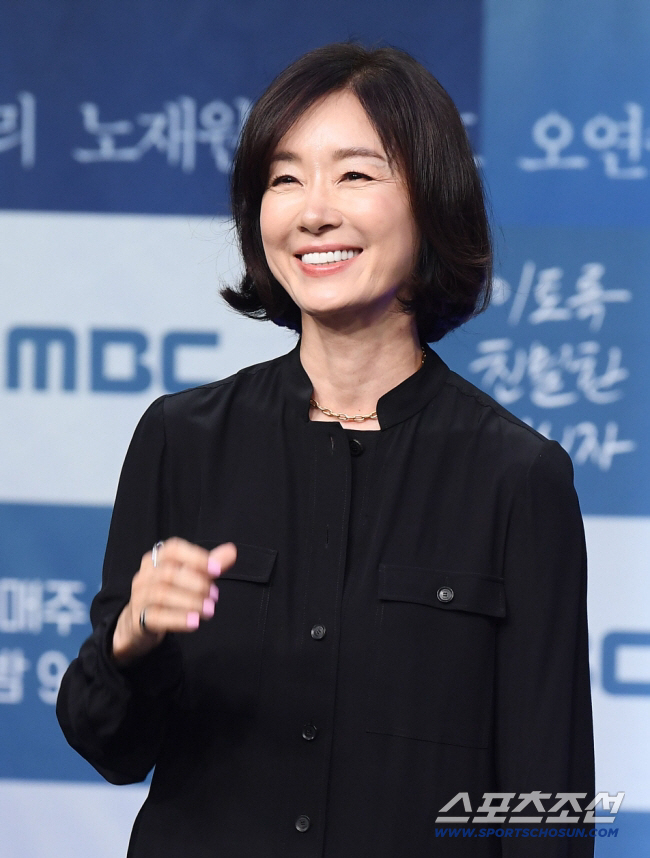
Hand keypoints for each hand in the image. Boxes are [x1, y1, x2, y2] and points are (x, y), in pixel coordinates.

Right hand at [112, 538, 236, 664]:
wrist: (140, 623)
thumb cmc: (170, 592)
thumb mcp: (189, 577)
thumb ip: (209, 565)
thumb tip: (232, 550)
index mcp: (157, 558)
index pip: (173, 549)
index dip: (196, 557)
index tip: (217, 570)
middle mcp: (145, 574)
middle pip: (168, 573)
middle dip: (196, 584)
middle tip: (215, 596)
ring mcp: (139, 596)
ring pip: (162, 595)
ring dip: (190, 602)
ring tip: (209, 610)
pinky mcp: (138, 618)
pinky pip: (155, 617)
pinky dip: (177, 619)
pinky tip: (195, 623)